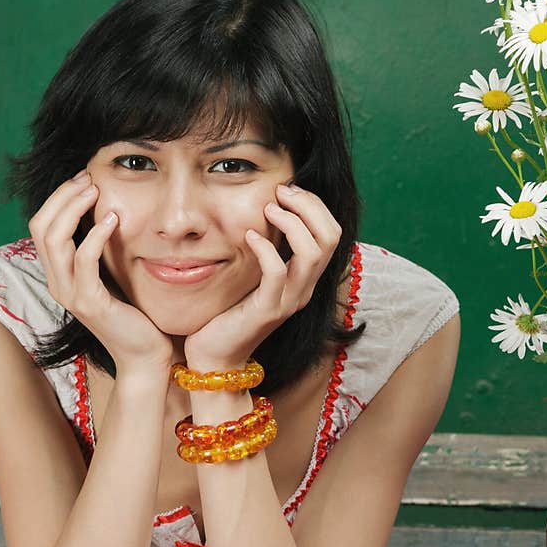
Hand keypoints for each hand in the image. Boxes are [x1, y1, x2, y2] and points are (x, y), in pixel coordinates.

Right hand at [28, 171, 173, 375]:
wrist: (143, 354)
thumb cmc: (132, 313)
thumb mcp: (110, 274)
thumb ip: (99, 249)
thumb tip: (104, 210)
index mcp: (58, 274)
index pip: (41, 225)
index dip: (58, 198)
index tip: (84, 179)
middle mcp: (57, 283)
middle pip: (41, 226)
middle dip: (62, 196)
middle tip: (88, 178)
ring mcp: (70, 294)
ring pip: (54, 240)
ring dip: (74, 209)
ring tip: (96, 191)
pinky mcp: (90, 303)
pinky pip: (84, 260)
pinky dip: (95, 234)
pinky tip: (112, 219)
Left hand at [183, 183, 341, 368]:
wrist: (215, 357)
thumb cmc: (228, 312)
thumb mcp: (253, 275)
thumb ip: (267, 249)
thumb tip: (266, 209)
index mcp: (305, 279)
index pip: (331, 233)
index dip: (314, 205)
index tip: (287, 190)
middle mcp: (304, 289)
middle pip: (330, 237)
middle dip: (309, 206)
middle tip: (280, 192)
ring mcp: (289, 301)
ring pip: (313, 252)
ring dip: (291, 222)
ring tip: (267, 210)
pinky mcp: (267, 310)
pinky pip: (277, 273)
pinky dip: (265, 248)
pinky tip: (248, 236)